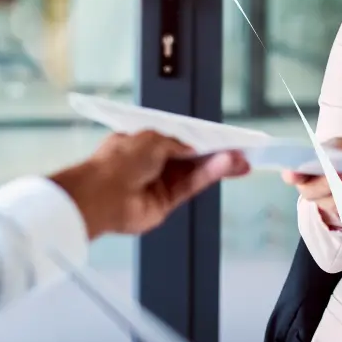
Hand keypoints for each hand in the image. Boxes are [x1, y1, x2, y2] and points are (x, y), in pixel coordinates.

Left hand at [50, 130, 248, 238]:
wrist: (100, 195)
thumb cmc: (117, 161)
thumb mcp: (154, 138)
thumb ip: (180, 142)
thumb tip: (196, 146)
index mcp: (144, 141)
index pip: (179, 138)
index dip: (201, 138)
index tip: (223, 138)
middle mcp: (152, 162)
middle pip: (191, 157)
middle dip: (216, 153)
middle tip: (241, 151)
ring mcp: (158, 183)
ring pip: (194, 173)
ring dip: (217, 166)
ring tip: (240, 161)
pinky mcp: (165, 203)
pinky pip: (191, 187)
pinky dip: (208, 177)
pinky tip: (224, 167)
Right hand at [280, 137, 341, 227]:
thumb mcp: (341, 145)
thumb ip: (337, 147)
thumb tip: (336, 155)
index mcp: (304, 173)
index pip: (292, 176)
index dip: (292, 175)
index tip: (294, 173)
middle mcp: (313, 192)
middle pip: (317, 192)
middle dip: (331, 182)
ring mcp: (331, 205)